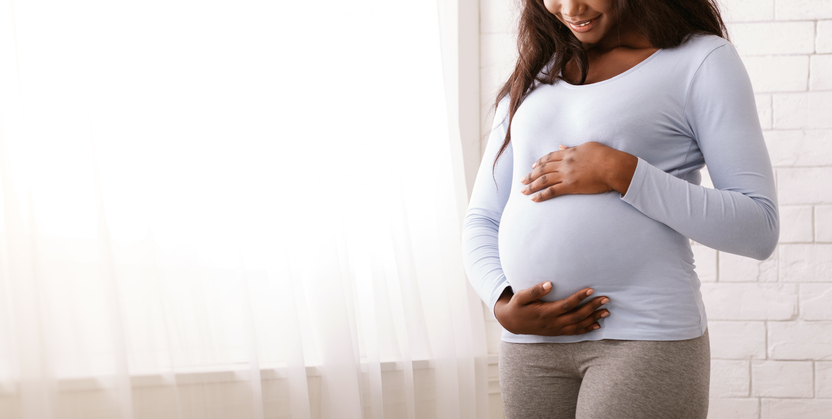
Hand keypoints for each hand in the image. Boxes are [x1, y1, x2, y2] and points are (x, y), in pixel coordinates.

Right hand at [494, 282, 609, 335]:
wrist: (512, 322)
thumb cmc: (517, 306)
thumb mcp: (521, 296)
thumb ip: (535, 291)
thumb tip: (549, 284)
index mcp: (545, 312)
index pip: (566, 305)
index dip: (579, 298)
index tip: (591, 290)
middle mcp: (552, 323)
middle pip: (576, 316)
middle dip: (592, 308)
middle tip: (606, 299)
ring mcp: (555, 329)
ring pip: (578, 325)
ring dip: (593, 319)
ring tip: (606, 312)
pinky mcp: (556, 332)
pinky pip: (574, 332)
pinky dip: (586, 329)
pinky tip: (597, 325)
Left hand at [520, 141, 636, 201]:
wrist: (613, 166)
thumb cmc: (605, 155)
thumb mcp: (587, 146)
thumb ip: (573, 148)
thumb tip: (562, 146)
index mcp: (569, 153)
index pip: (549, 157)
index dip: (539, 163)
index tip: (532, 167)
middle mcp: (564, 163)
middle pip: (543, 169)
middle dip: (530, 175)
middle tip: (522, 180)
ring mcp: (566, 174)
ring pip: (544, 180)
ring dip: (532, 186)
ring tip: (523, 191)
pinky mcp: (570, 186)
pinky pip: (552, 191)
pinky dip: (541, 195)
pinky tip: (534, 199)